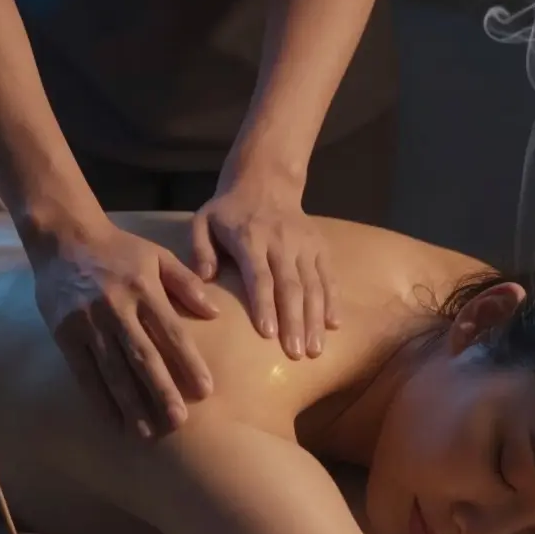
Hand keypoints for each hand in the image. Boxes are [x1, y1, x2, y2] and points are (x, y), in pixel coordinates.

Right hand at [29, 220, 219, 437]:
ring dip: (131, 404)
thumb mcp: (156, 255)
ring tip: (148, 433)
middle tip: (179, 421)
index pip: (170, 331)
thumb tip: (214, 312)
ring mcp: (88, 322)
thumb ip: (185, 282)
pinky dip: (99, 399)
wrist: (64, 239)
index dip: (189, 362)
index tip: (206, 390)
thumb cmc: (118, 249)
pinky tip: (113, 421)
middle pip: (142, 356)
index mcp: (143, 288)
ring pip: (113, 370)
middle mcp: (116, 308)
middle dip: (161, 391)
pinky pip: (84, 372)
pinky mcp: (65, 333)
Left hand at [191, 184, 338, 359]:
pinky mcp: (320, 246)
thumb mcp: (203, 221)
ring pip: (313, 285)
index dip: (264, 305)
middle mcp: (281, 242)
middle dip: (294, 321)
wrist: (265, 180)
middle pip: (290, 286)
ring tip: (314, 350)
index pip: (260, 276)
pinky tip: (334, 325)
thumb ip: (200, 250)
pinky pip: (328, 276)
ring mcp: (304, 244)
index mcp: (250, 238)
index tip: (268, 334)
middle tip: (295, 353)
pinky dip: (333, 301)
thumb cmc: (228, 210)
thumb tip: (204, 278)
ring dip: (315, 319)